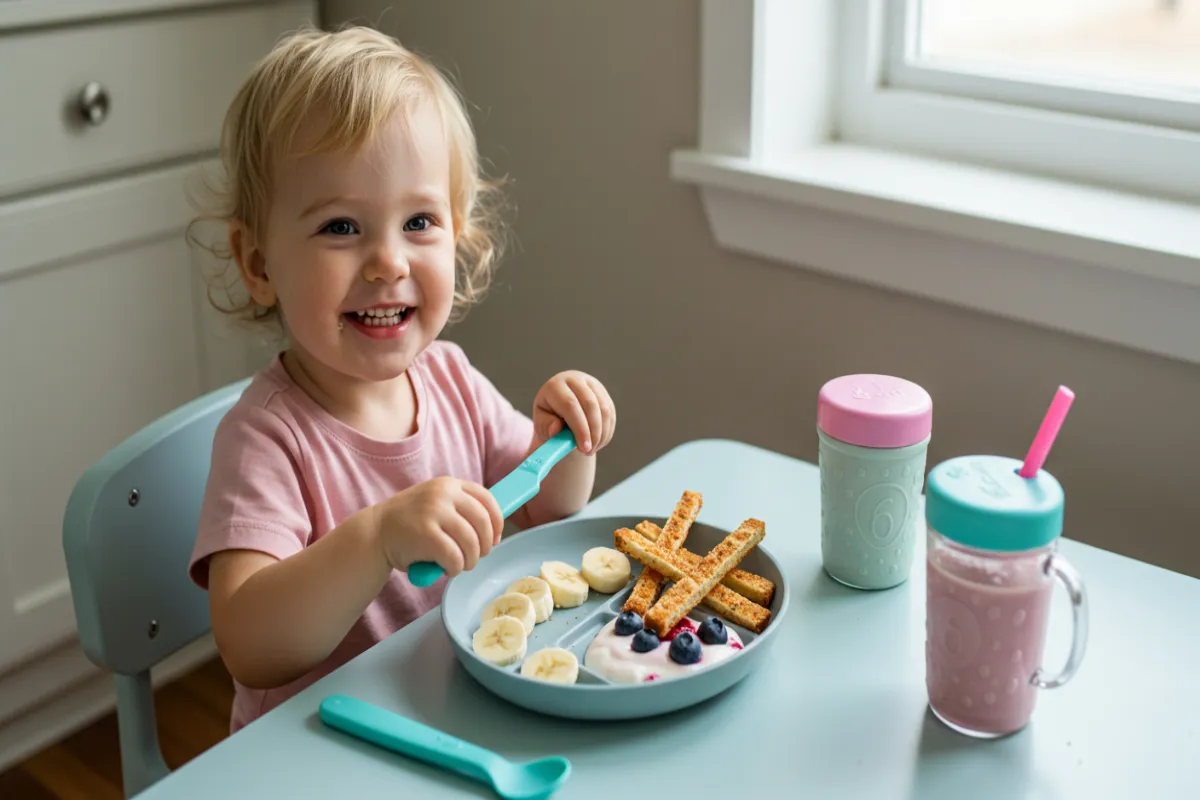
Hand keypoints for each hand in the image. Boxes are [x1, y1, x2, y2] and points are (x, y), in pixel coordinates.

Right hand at [371, 477, 503, 577]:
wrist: (375, 532)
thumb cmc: (410, 523)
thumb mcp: (436, 504)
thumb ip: (460, 509)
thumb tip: (493, 530)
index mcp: (449, 484)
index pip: (487, 499)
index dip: (497, 521)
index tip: (496, 538)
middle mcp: (443, 494)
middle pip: (483, 522)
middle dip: (486, 545)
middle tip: (478, 556)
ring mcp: (434, 512)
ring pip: (472, 542)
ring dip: (471, 560)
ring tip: (462, 565)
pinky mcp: (426, 534)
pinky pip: (455, 557)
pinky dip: (456, 568)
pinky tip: (448, 569)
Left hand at [533, 370, 615, 454]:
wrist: (559, 409)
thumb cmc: (548, 418)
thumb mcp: (542, 423)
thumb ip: (546, 426)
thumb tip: (556, 429)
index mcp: (555, 385)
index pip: (570, 405)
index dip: (579, 428)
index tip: (583, 447)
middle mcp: (575, 379)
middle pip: (591, 405)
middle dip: (593, 432)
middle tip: (589, 451)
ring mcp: (592, 384)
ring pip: (604, 410)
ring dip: (601, 434)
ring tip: (591, 449)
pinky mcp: (603, 392)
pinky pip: (611, 413)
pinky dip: (607, 431)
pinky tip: (598, 442)